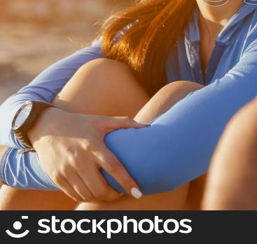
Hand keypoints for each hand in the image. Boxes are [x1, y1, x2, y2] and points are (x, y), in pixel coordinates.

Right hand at [29, 107, 146, 201]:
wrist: (46, 127)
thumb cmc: (79, 123)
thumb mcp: (101, 120)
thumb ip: (124, 123)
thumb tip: (147, 126)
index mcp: (93, 145)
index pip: (113, 167)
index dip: (127, 182)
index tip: (138, 193)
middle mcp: (79, 159)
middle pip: (99, 187)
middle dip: (114, 195)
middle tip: (123, 193)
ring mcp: (66, 170)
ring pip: (87, 194)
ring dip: (101, 198)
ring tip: (110, 194)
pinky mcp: (56, 177)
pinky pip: (74, 195)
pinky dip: (86, 198)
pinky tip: (94, 194)